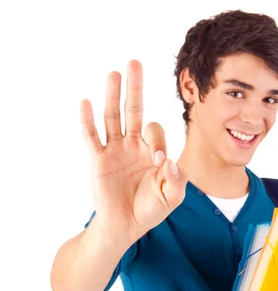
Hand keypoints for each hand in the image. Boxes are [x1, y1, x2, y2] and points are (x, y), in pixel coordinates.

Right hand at [80, 60, 187, 243]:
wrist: (125, 227)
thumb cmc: (149, 210)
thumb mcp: (171, 197)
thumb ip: (177, 180)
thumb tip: (170, 162)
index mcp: (152, 150)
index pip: (155, 131)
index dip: (158, 140)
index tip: (158, 160)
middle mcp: (132, 145)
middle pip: (133, 110)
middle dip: (135, 88)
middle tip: (134, 63)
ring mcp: (114, 150)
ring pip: (112, 117)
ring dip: (113, 96)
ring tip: (114, 73)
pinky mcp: (99, 160)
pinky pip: (92, 137)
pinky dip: (88, 121)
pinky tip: (86, 102)